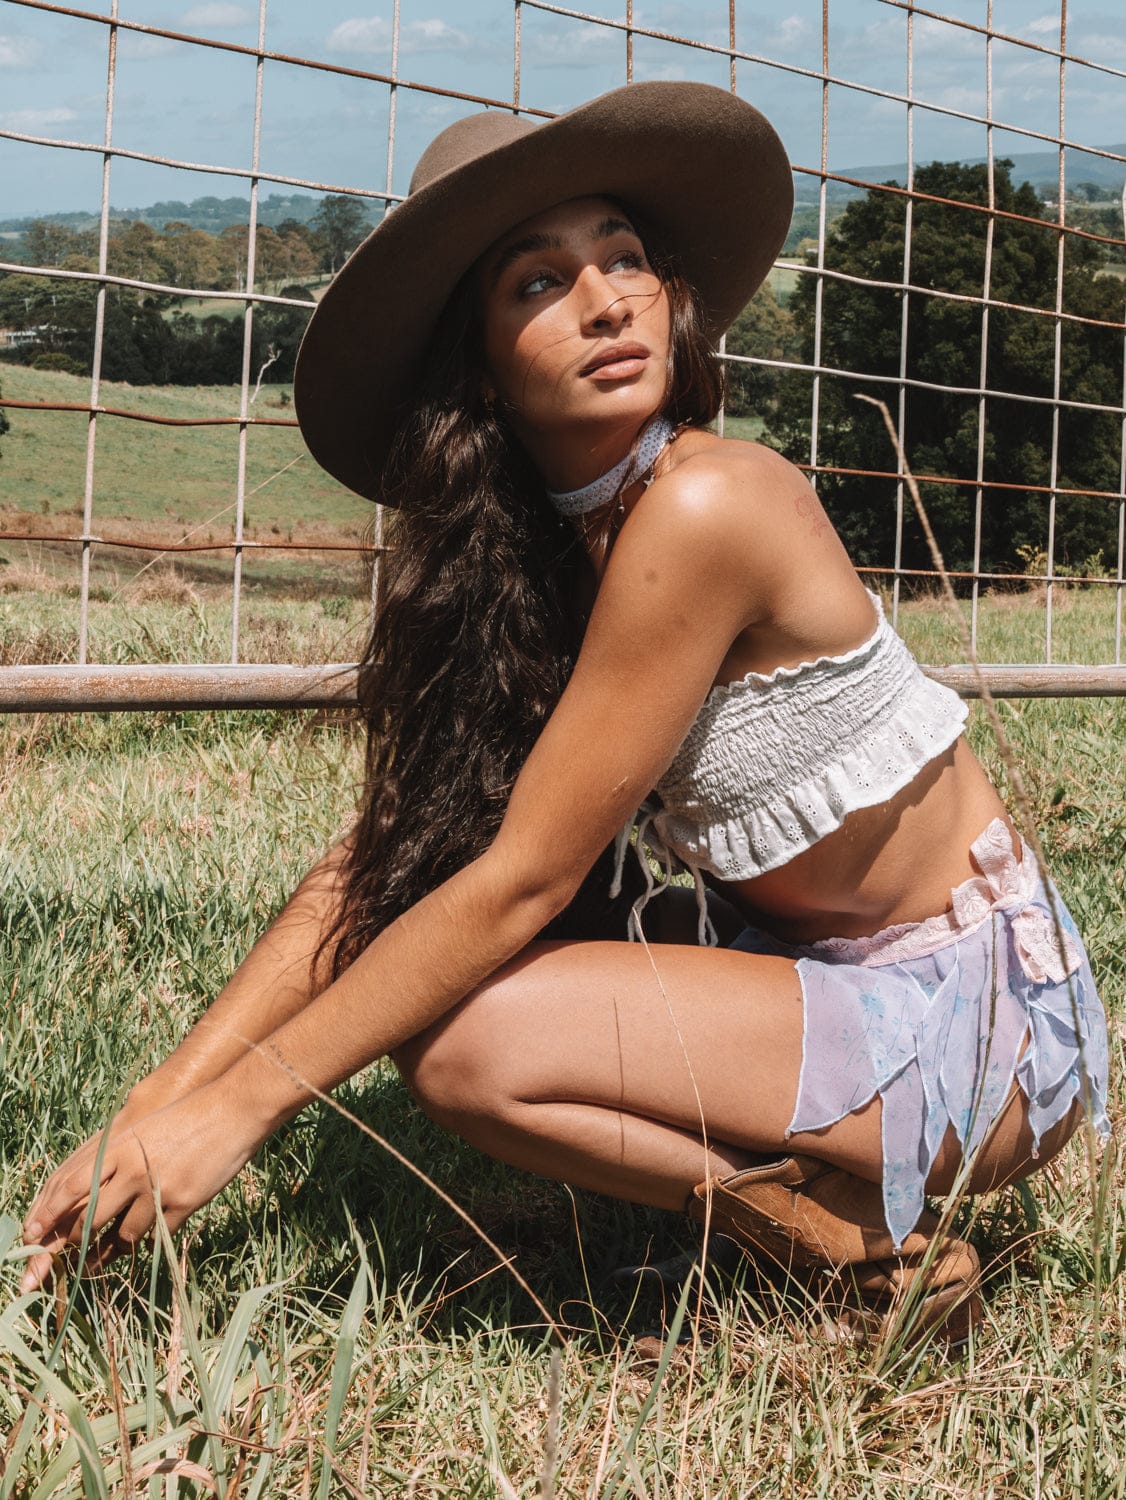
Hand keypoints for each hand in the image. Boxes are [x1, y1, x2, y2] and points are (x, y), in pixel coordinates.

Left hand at [21, 1080, 267, 1291]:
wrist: (234, 1109)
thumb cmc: (189, 1115)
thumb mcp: (145, 1128)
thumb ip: (118, 1156)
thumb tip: (91, 1185)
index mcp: (120, 1146)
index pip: (71, 1185)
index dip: (49, 1212)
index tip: (33, 1232)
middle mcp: (134, 1169)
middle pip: (92, 1218)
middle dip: (76, 1242)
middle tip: (69, 1255)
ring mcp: (160, 1188)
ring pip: (124, 1235)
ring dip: (112, 1250)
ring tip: (103, 1258)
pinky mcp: (185, 1203)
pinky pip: (157, 1237)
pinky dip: (148, 1244)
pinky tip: (144, 1244)